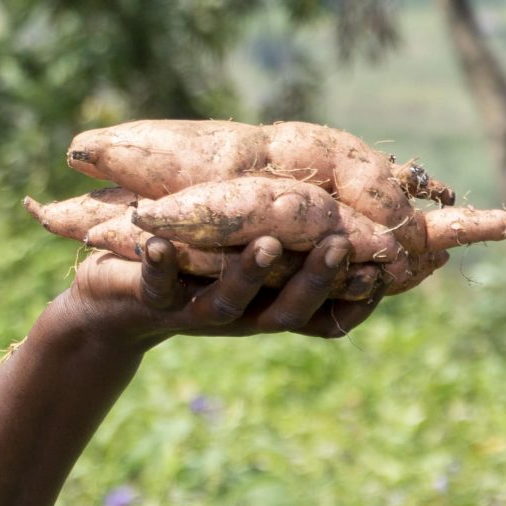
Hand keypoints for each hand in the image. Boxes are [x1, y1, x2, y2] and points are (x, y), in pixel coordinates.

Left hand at [60, 235, 382, 349]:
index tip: (387, 270)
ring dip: (248, 273)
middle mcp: (246, 313)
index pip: (331, 312)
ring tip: (265, 243)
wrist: (118, 303)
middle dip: (317, 278)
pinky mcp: (150, 299)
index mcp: (277, 302)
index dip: (360, 297)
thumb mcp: (257, 251)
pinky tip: (158, 242)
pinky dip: (158, 263)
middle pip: (290, 310)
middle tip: (341, 244)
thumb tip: (375, 192)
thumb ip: (300, 233)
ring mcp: (197, 310)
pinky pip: (155, 284)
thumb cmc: (203, 266)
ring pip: (229, 302)